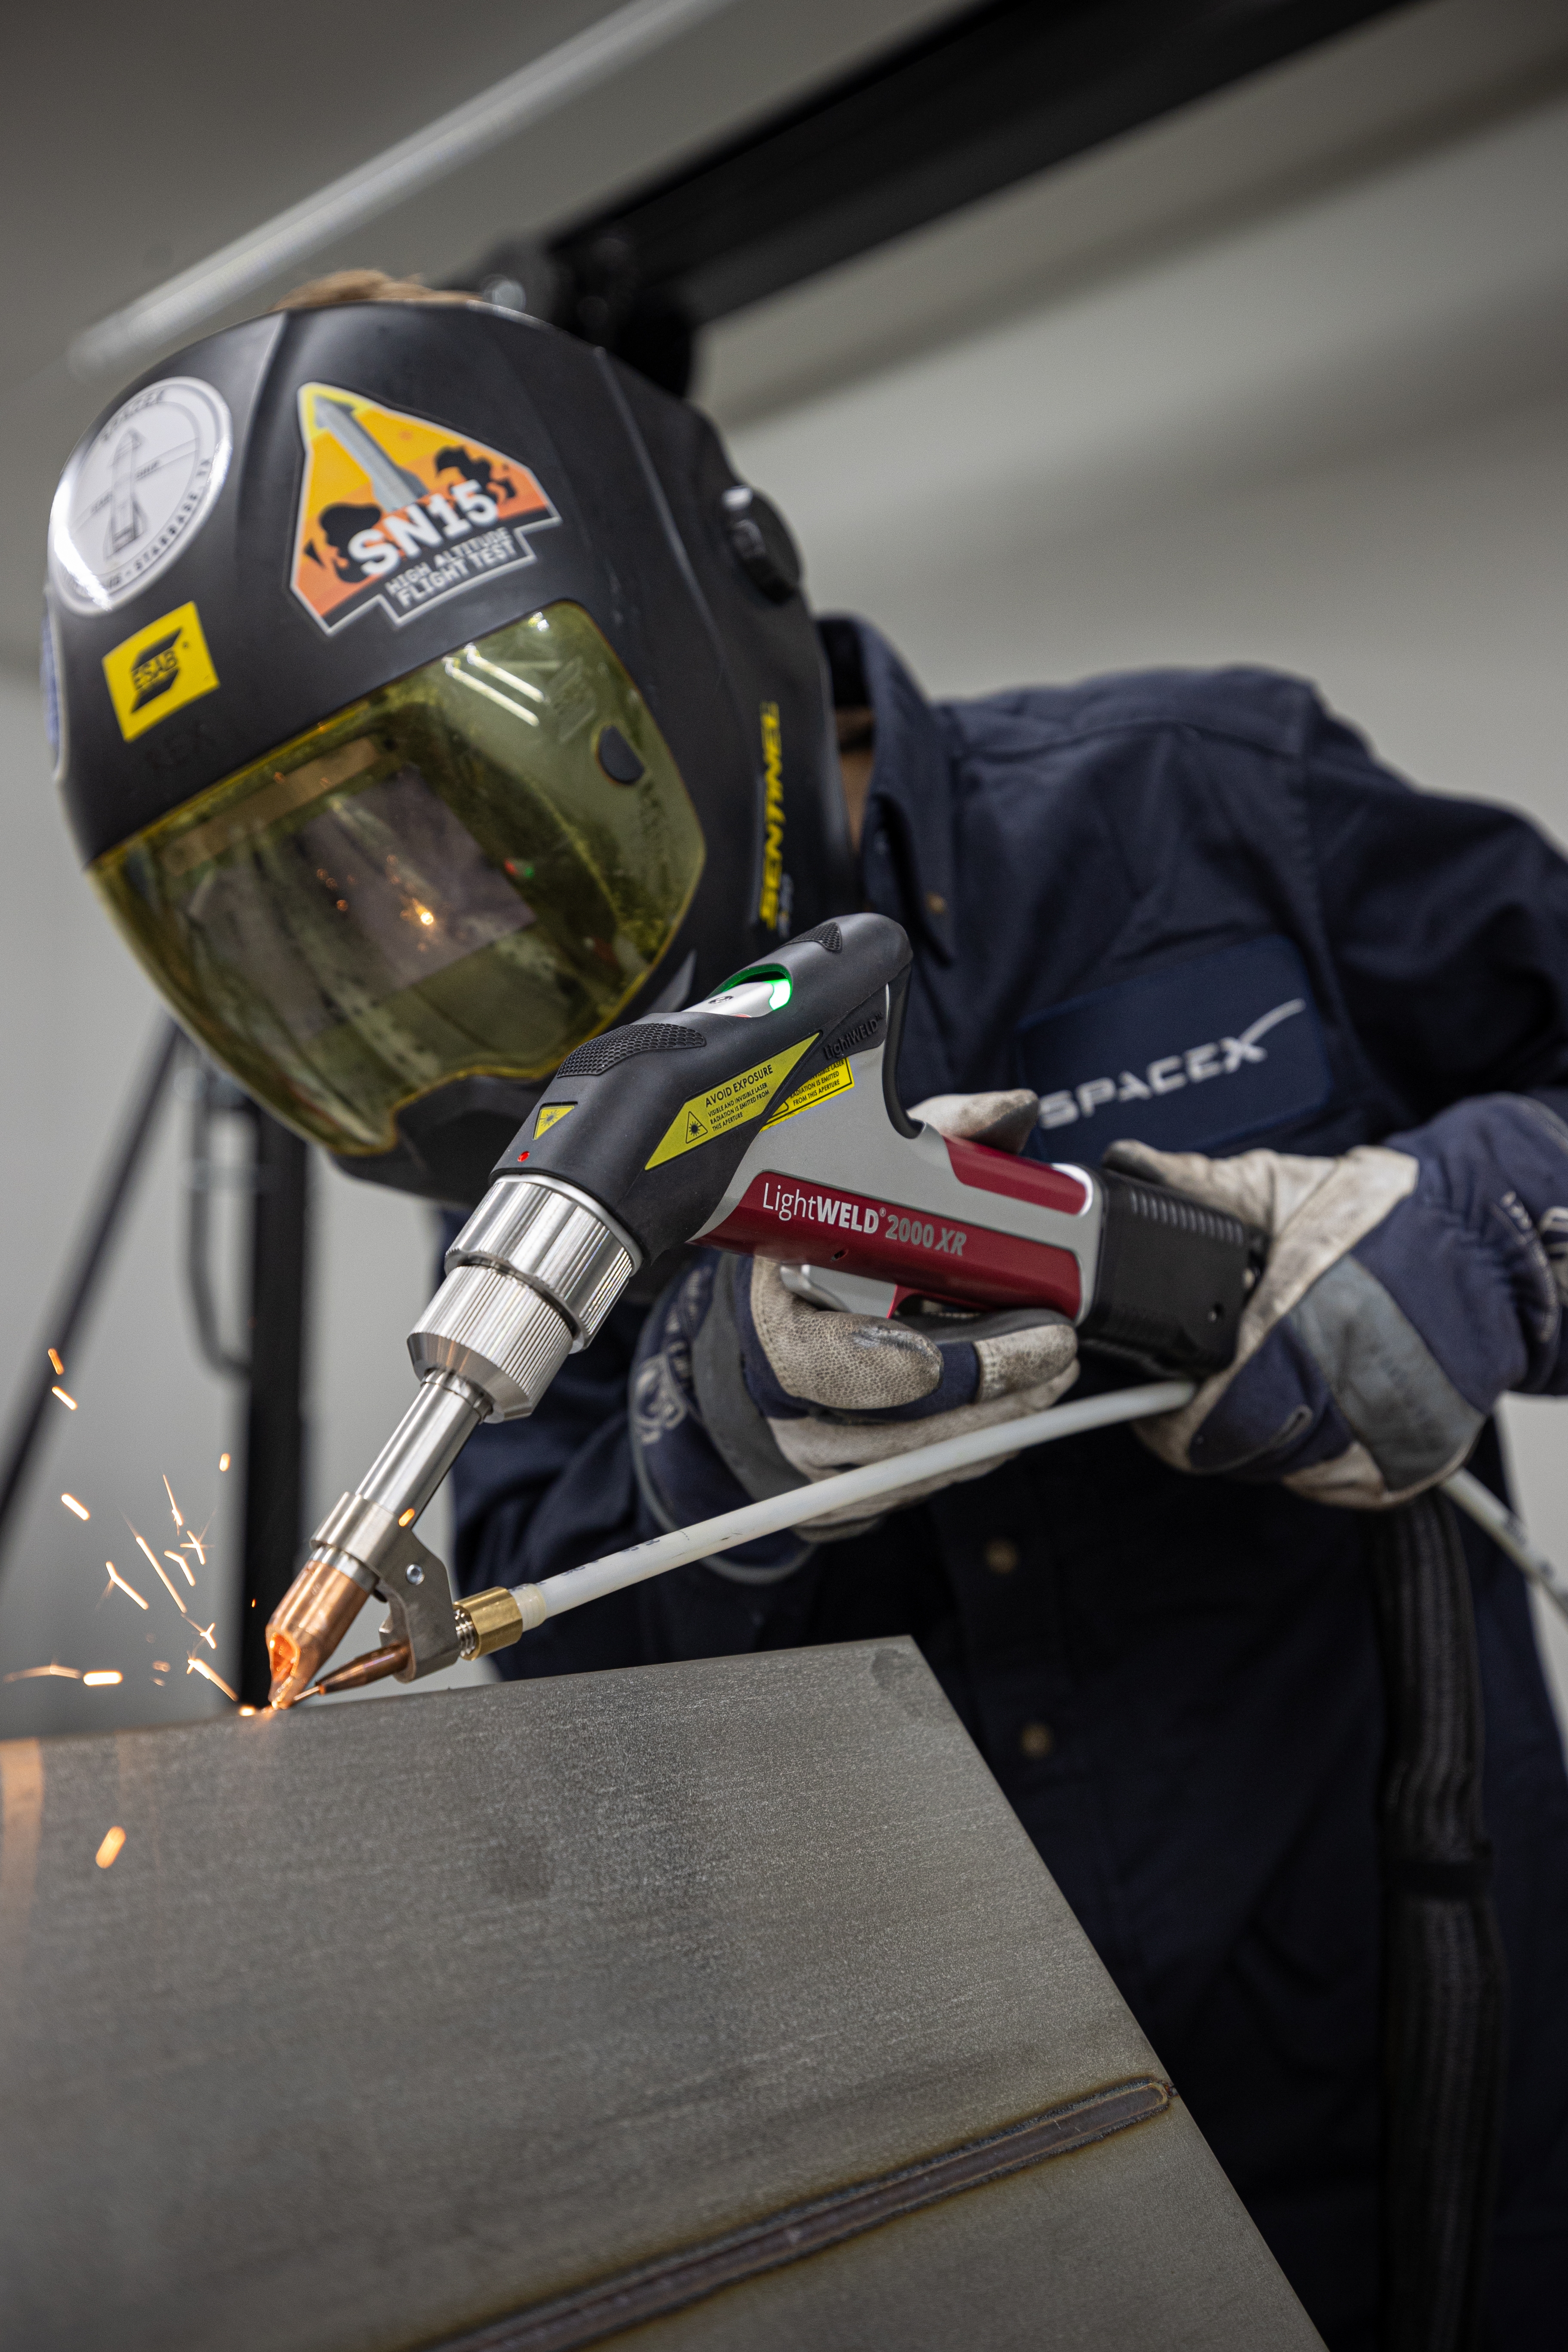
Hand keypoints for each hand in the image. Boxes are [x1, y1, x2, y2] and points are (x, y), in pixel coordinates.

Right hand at [730, 1088, 1076, 1529]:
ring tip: (1054, 1376)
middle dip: (991, 1393)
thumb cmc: (825, 1236)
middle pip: (894, 1423)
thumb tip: (1013, 1111)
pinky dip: (974, 1448)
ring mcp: (810, 1447)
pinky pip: (920, 1480)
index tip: (998, 1339)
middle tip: (1057, 1354)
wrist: (771, 1313)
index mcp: (775, 1309)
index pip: (832, 1360)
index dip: (914, 1363)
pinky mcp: (842, 1485)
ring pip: (917, 1462)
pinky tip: (1014, 1409)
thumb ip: (941, 1133)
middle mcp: (781, 1391)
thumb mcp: (870, 1168)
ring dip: (998, 1424)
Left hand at [1107, 1093, 1567, 1506]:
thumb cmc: (1390, 1214)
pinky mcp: (1411, 1459)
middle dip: (1201, 1427)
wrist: (1490, 1247)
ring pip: (1283, 1470)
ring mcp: (1383, 1427)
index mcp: (1299, 1312)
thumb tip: (1133, 1166)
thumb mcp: (1285, 1186)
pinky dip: (1309, 1462)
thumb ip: (1205, 1186)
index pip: (1206, 1408)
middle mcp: (1343, 1378)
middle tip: (1193, 1396)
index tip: (1150, 1400)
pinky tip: (1308, 1412)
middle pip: (1237, 1446)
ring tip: (1256, 1391)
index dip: (1163, 1413)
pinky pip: (1333, 1487)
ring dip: (1254, 1442)